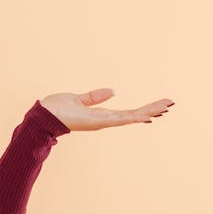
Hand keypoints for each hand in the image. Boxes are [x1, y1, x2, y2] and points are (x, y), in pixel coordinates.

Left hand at [39, 89, 173, 131]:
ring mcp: (101, 122)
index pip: (125, 113)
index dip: (141, 109)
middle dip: (151, 109)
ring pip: (130, 117)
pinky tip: (147, 114)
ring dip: (149, 111)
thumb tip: (112, 91)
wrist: (42, 116)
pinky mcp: (97, 122)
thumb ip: (94, 97)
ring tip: (166, 106)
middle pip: (132, 115)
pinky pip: (120, 119)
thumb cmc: (55, 109)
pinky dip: (134, 116)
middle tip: (170, 103)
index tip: (157, 105)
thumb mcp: (78, 99)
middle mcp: (103, 120)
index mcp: (99, 115)